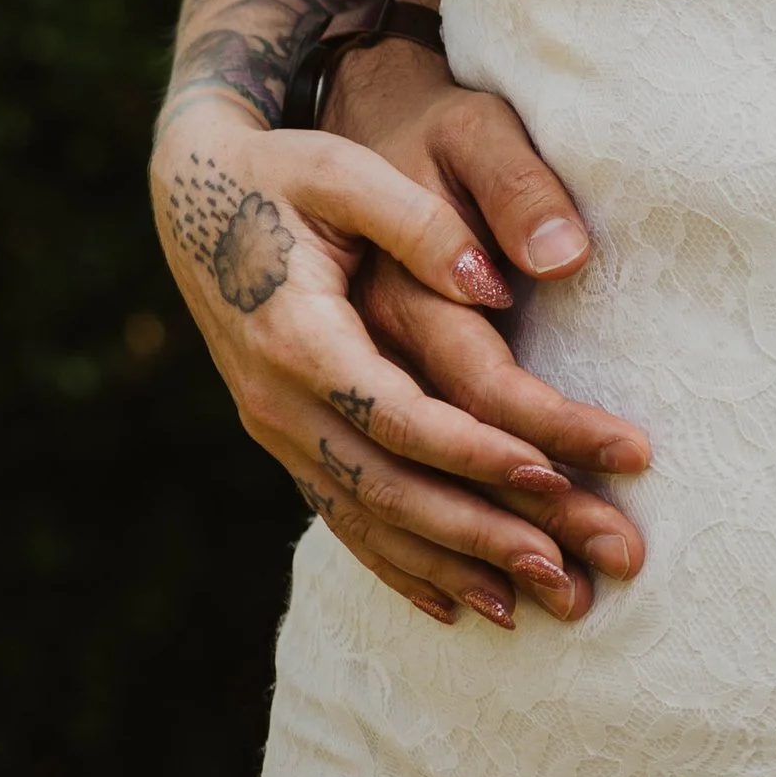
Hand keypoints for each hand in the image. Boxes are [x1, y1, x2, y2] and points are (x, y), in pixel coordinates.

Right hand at [330, 32, 650, 594]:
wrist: (196, 194)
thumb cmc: (287, 171)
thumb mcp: (346, 174)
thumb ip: (419, 224)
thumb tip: (495, 283)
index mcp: (300, 337)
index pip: (400, 415)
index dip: (476, 449)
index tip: (555, 472)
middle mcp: (280, 402)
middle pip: (394, 488)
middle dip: (490, 534)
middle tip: (579, 571)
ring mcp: (277, 431)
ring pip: (372, 520)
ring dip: (459, 567)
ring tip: (547, 603)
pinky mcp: (286, 440)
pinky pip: (344, 520)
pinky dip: (404, 566)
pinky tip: (461, 605)